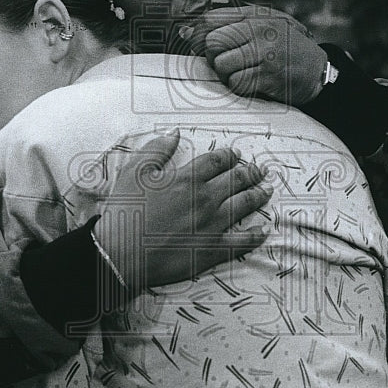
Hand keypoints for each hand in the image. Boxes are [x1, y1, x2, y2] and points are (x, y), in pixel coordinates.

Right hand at [94, 128, 271, 292]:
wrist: (121, 254)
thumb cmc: (125, 212)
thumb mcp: (135, 172)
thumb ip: (157, 149)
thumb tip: (174, 132)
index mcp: (188, 178)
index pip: (218, 160)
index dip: (229, 155)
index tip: (236, 154)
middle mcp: (206, 198)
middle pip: (237, 180)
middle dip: (251, 172)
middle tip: (260, 170)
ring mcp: (213, 225)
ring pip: (245, 205)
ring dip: (258, 196)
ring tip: (267, 190)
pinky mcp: (213, 250)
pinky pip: (242, 242)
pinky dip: (256, 236)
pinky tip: (264, 231)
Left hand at [186, 6, 327, 105]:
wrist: (318, 69)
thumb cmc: (283, 46)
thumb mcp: (261, 24)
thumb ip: (226, 24)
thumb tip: (184, 33)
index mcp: (254, 15)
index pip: (209, 20)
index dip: (199, 36)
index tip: (202, 47)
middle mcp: (259, 30)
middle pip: (212, 44)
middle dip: (213, 58)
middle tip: (227, 62)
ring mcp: (265, 53)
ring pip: (221, 66)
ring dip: (226, 75)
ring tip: (243, 72)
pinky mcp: (269, 76)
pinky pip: (236, 83)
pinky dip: (240, 87)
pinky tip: (253, 82)